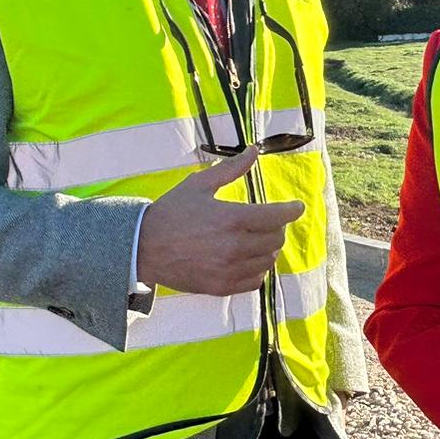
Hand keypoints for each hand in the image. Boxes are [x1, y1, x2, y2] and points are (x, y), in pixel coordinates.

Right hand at [135, 148, 303, 295]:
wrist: (142, 247)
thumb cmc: (171, 212)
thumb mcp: (199, 184)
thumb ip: (231, 169)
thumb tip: (254, 151)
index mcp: (232, 218)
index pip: (278, 216)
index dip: (292, 210)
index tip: (297, 206)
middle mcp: (235, 246)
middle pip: (276, 239)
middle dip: (276, 227)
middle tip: (266, 220)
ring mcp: (229, 270)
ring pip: (267, 260)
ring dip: (267, 248)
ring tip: (255, 238)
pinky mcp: (221, 287)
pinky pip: (255, 281)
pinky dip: (256, 269)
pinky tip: (246, 258)